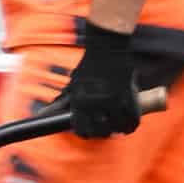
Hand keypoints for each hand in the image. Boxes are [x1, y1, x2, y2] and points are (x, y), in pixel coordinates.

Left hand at [63, 22, 140, 138]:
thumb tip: (50, 113)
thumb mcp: (74, 84)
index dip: (85, 133)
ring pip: (118, 128)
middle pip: (100, 131)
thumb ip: (68, 101)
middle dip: (102, 133)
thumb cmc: (89, 66)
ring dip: (118, 130)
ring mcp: (114, 102)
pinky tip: (128, 125)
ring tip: (117, 128)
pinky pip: (133, 120)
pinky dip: (131, 125)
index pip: (81, 129)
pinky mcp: (130, 97)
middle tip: (105, 130)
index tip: (89, 132)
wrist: (107, 50)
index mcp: (79, 102)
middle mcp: (96, 104)